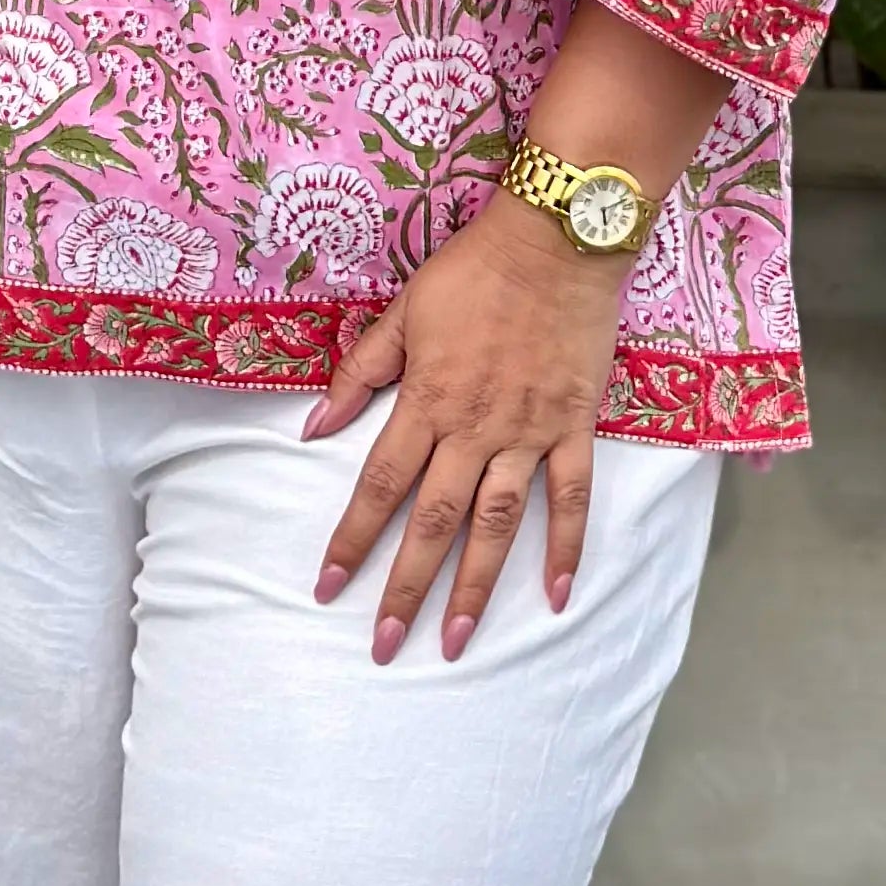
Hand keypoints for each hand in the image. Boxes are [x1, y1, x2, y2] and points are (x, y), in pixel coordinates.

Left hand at [303, 193, 625, 661]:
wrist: (554, 239)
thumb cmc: (472, 270)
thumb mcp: (403, 311)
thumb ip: (359, 372)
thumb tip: (313, 428)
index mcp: (426, 400)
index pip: (380, 484)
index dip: (351, 538)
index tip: (328, 586)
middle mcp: (474, 428)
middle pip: (433, 521)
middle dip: (406, 587)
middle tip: (385, 645)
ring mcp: (527, 432)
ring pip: (496, 523)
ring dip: (474, 586)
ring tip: (454, 641)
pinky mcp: (573, 426)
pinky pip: (571, 498)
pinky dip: (565, 547)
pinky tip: (554, 596)